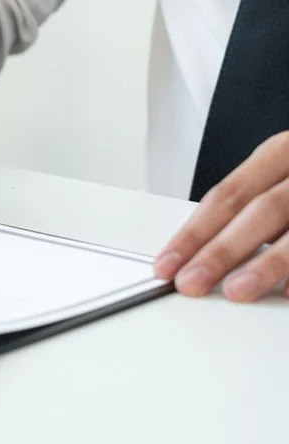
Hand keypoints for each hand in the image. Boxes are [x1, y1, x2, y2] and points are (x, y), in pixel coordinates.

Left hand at [155, 132, 288, 301]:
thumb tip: (201, 255)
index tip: (167, 263)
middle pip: (260, 210)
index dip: (194, 232)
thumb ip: (250, 211)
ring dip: (268, 264)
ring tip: (237, 290)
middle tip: (192, 283)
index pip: (227, 195)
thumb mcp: (283, 178)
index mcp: (281, 153)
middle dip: (222, 250)